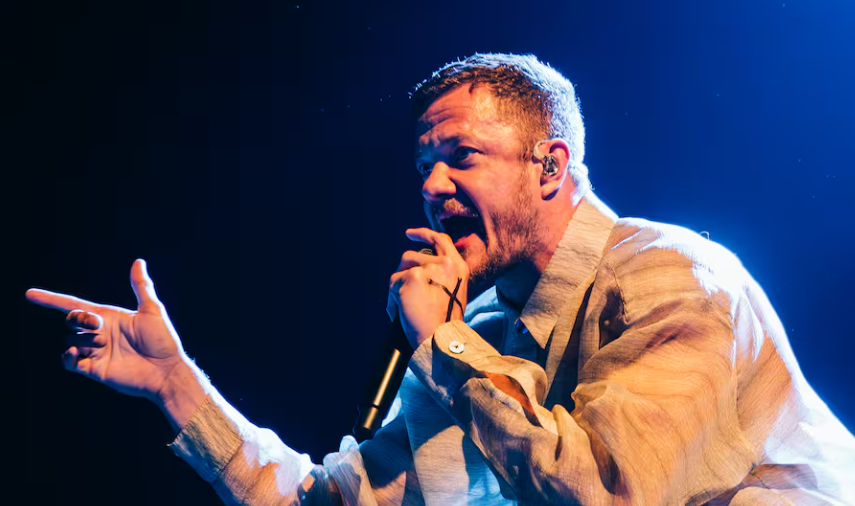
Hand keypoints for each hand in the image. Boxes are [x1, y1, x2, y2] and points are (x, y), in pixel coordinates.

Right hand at [26, 259, 187, 401]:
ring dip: (81, 338)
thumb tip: (138, 262)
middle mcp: (100, 333)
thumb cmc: (163, 340)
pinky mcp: (94, 369)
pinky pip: (69, 362)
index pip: (75, 305)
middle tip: (97, 325)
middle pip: (72, 320)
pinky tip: (75, 352)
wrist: (166, 370)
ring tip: (102, 343)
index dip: (52, 299)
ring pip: (71, 340)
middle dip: (78, 319)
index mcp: (109, 317)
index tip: (30, 294)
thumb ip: (141, 286)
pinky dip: (67, 356)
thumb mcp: (152, 310)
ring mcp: (95, 352)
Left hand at [388, 228, 469, 347]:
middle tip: (399, 283)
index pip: (441, 240)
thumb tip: (420, 268)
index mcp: (458, 267)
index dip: (424, 234)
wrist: (442, 337)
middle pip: (413, 255)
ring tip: (405, 306)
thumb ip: (443, 275)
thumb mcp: (455, 292)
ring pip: (402, 268)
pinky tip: (399, 311)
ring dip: (398, 286)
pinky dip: (392, 299)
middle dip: (403, 270)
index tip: (410, 234)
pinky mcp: (412, 277)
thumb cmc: (445, 321)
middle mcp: (446, 264)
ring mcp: (429, 269)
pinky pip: (394, 282)